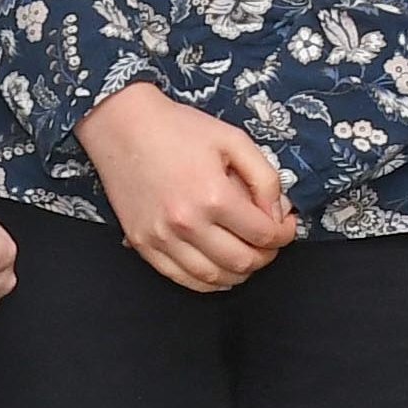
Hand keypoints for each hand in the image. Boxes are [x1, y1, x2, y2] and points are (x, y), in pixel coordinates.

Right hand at [76, 83, 298, 292]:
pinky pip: (180, 278)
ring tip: (246, 256)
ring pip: (213, 278)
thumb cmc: (179, 128)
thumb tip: (278, 213)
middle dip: (266, 256)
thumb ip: (264, 177)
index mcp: (214, 196)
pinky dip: (206, 282)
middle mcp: (187, 223)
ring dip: (239, 273)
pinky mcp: (143, 244)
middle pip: (242, 262)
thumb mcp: (233, 140)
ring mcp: (162, 238)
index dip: (284, 235)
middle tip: (269, 243)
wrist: (122, 125)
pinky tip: (218, 270)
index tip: (285, 227)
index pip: (263, 235)